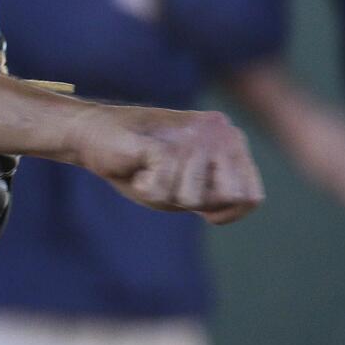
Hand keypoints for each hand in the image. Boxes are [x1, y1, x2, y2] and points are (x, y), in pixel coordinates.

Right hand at [77, 105, 263, 224]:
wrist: (93, 135)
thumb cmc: (140, 165)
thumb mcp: (184, 187)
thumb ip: (215, 193)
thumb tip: (244, 197)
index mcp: (229, 141)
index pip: (251, 196)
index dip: (227, 212)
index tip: (201, 209)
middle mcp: (218, 132)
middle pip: (230, 196)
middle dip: (197, 201)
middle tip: (172, 183)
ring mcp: (193, 135)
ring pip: (194, 196)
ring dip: (166, 194)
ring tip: (152, 171)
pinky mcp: (165, 141)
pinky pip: (165, 188)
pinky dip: (147, 187)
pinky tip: (139, 169)